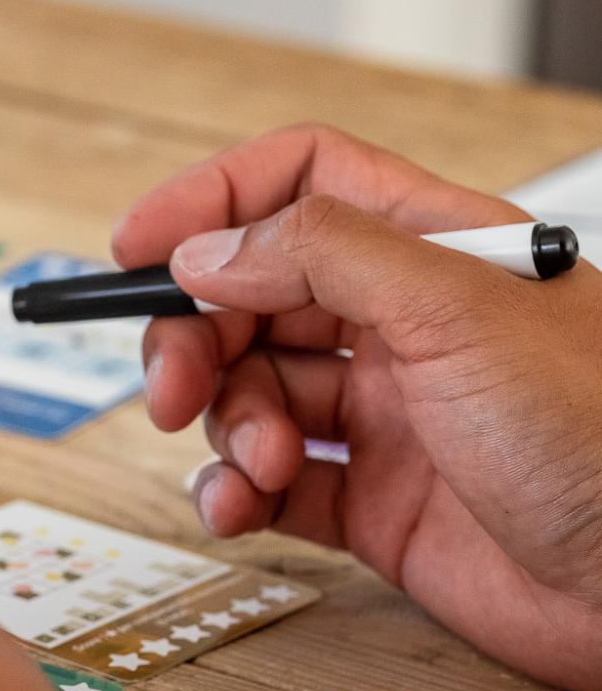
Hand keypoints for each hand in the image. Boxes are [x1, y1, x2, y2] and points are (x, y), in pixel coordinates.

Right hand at [116, 124, 601, 690]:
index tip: (135, 245)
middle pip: (248, 295)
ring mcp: (383, 416)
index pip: (298, 183)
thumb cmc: (600, 437)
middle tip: (171, 387)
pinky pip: (265, 483)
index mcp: (432, 250)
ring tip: (261, 464)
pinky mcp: (369, 503)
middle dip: (194, 337)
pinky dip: (233, 493)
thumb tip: (208, 247)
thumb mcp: (456, 309)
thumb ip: (322, 256)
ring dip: (225, 425)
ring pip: (247, 392)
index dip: (210, 202)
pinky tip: (242, 507)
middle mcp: (400, 326)